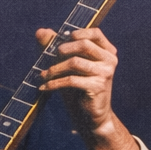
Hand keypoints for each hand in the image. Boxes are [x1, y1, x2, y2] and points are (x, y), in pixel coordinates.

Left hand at [36, 26, 139, 149]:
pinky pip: (71, 79)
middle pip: (83, 45)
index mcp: (108, 52)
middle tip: (49, 59)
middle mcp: (110, 60)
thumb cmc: (79, 90)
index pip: (94, 33)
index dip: (76, 34)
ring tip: (43, 75)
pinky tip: (44, 87)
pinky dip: (54, 83)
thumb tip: (40, 31)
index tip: (60, 43)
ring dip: (55, 68)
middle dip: (62, 50)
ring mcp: (106, 73)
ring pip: (75, 62)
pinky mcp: (98, 87)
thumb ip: (55, 48)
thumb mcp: (67, 66)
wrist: (90, 118)